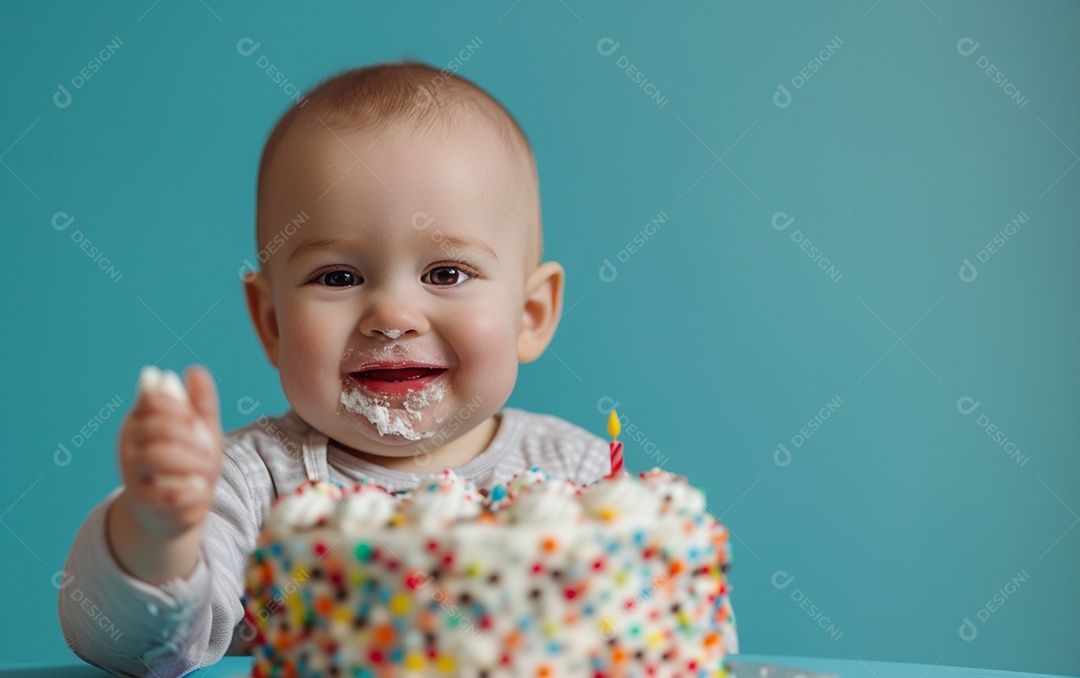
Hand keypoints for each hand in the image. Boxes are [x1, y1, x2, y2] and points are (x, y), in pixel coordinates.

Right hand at [116, 365, 222, 538]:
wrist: (171, 512)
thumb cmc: (187, 464)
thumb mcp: (200, 431)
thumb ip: (200, 402)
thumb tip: (195, 370)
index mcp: (141, 421)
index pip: (155, 400)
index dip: (182, 409)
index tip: (195, 422)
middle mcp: (130, 445)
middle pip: (159, 427)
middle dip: (191, 437)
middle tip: (206, 450)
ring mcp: (133, 474)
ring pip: (159, 456)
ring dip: (192, 462)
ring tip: (205, 471)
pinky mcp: (144, 504)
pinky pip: (168, 494)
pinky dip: (190, 492)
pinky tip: (197, 490)